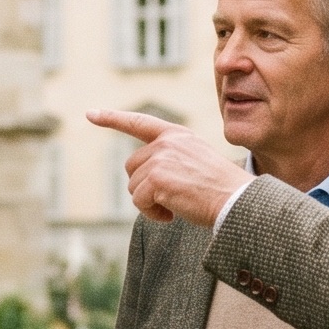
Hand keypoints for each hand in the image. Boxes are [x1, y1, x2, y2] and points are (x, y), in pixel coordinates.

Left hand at [86, 110, 253, 226]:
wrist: (237, 201)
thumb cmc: (220, 188)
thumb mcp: (196, 160)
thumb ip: (169, 158)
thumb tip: (141, 175)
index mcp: (177, 135)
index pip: (139, 122)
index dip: (112, 119)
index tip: (91, 114)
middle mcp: (167, 142)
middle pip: (132, 167)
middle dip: (145, 187)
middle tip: (171, 198)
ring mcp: (161, 159)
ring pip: (134, 187)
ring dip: (150, 202)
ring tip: (176, 205)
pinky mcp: (157, 179)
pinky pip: (139, 202)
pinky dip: (153, 214)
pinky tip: (173, 214)